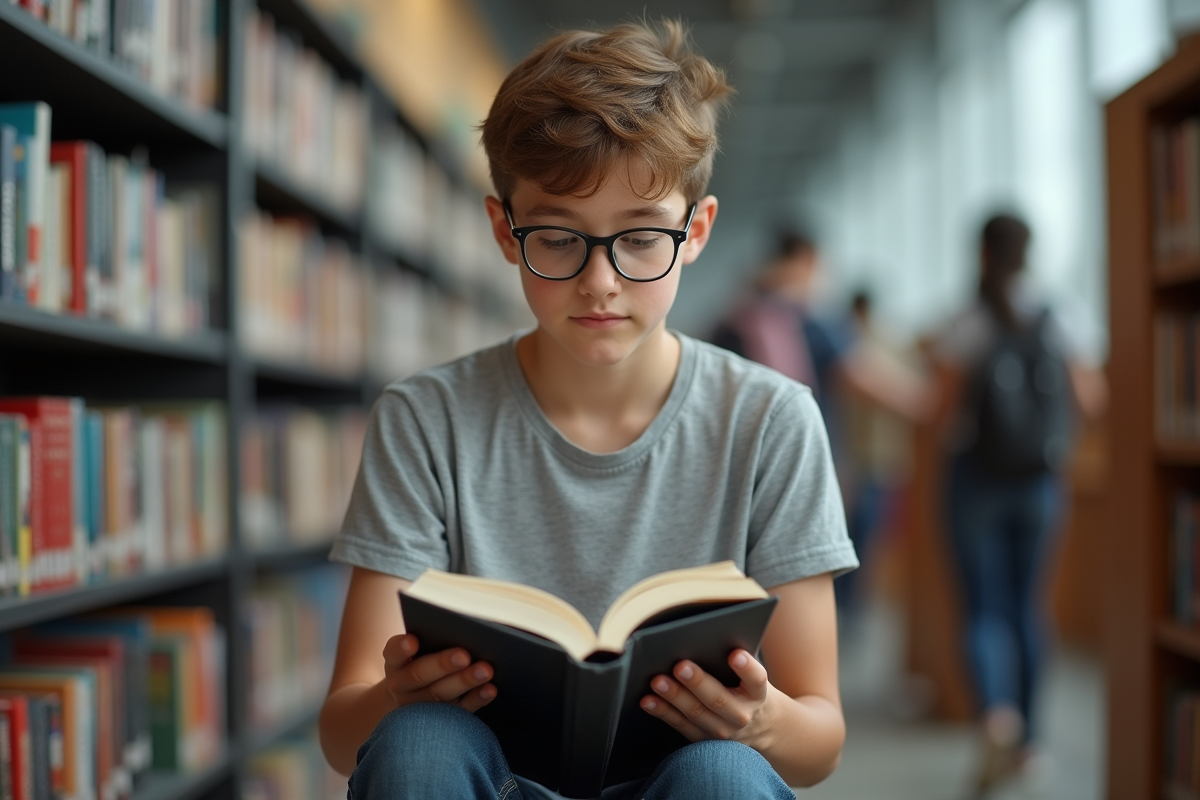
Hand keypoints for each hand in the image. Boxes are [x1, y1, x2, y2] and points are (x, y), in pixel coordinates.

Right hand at [382, 633, 496, 711]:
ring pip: (440, 695)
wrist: (414, 698)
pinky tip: (490, 689)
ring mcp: (419, 707)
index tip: (412, 640)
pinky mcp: (440, 721)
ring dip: (464, 681)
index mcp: (395, 663)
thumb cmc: (424, 661)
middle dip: (442, 665)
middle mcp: (402, 687)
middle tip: (464, 655)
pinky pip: (459, 712)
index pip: (393, 653)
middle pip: (419, 676)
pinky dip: (476, 699)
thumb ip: (433, 638)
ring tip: (485, 670)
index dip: (401, 648)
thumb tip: (466, 626)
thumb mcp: (420, 650)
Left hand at [640, 649, 775, 744]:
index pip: (756, 679)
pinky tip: (648, 700)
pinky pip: (680, 724)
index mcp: (757, 693)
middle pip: (718, 699)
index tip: (735, 654)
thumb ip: (734, 659)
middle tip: (680, 666)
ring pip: (696, 713)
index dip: (747, 668)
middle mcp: (741, 715)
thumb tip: (703, 636)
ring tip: (658, 681)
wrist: (759, 726)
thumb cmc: (746, 687)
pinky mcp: (702, 738)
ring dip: (675, 697)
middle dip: (697, 682)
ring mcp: (722, 730)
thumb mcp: (750, 676)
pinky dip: (662, 711)